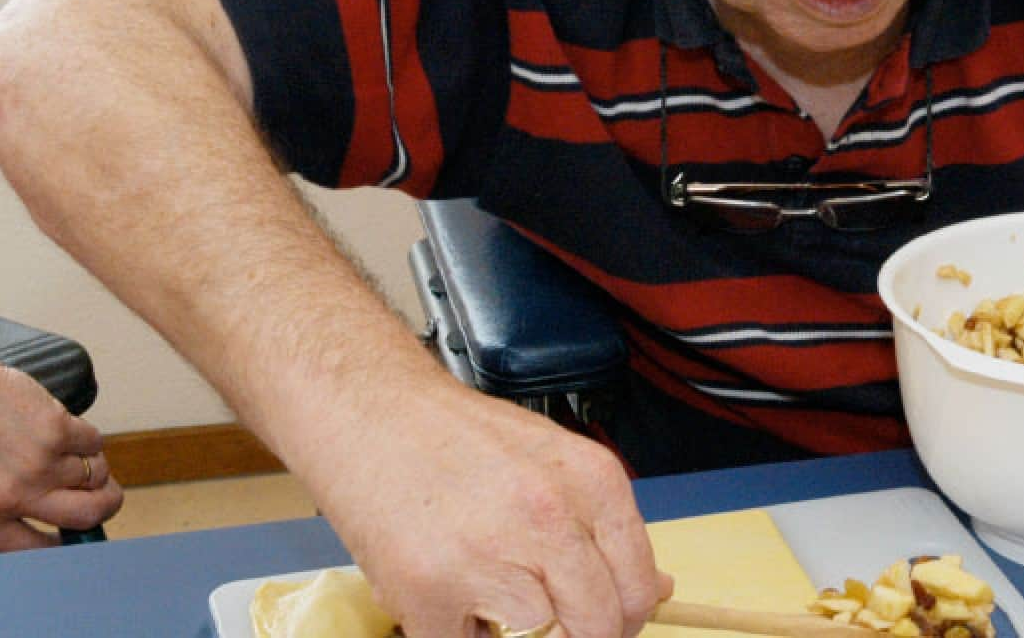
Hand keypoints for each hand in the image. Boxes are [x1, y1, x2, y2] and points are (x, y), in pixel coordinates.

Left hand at [0, 316, 121, 548]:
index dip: (63, 544)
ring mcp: (37, 463)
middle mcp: (11, 497)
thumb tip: (35, 525)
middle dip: (105, 507)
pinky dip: (88, 438)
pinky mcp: (55, 428)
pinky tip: (66, 430)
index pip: (38, 551)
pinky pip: (94, 441)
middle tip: (104, 496)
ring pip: (94, 475)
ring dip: (92, 465)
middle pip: (86, 516)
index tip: (72, 534)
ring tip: (73, 453)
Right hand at [305, 378, 671, 637]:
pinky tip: (446, 588)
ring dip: (511, 625)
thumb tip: (654, 591)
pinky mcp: (428, 590)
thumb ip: (604, 526)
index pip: (637, 586)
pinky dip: (456, 629)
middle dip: (578, 632)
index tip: (610, 622)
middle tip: (549, 619)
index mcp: (590, 482)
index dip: (625, 617)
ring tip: (483, 582)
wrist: (369, 410)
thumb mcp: (553, 459)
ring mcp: (487, 556)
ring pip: (536, 637)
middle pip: (598, 624)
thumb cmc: (456, 435)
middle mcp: (547, 517)